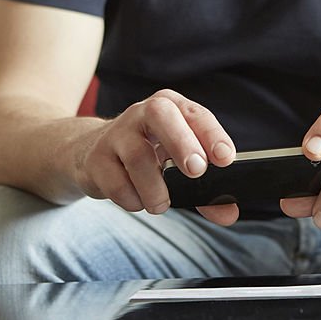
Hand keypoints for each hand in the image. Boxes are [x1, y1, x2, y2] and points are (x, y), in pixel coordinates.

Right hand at [75, 89, 238, 224]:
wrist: (92, 154)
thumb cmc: (148, 156)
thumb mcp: (178, 165)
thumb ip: (206, 190)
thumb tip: (228, 213)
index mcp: (171, 107)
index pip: (195, 114)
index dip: (212, 135)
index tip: (225, 158)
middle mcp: (142, 113)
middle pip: (161, 115)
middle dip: (182, 143)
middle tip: (197, 171)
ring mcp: (116, 134)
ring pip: (138, 156)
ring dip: (156, 188)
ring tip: (161, 203)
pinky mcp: (96, 158)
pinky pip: (117, 183)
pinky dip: (133, 199)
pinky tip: (138, 200)